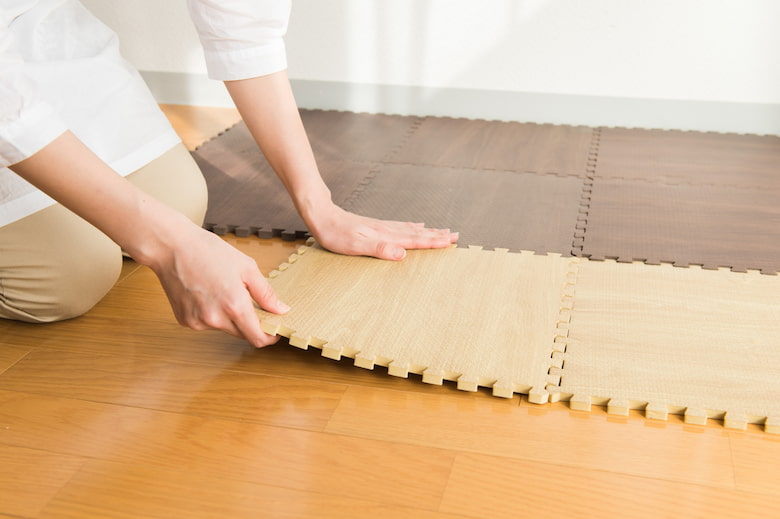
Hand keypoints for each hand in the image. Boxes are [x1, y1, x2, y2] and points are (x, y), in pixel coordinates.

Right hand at [150, 226, 288, 346]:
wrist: (172, 247)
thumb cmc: (208, 251)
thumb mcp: (247, 267)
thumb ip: (265, 293)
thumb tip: (281, 310)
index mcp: (234, 305)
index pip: (257, 338)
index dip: (269, 337)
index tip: (274, 330)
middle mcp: (215, 318)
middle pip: (242, 335)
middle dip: (251, 324)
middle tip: (250, 303)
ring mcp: (198, 321)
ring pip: (224, 328)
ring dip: (230, 317)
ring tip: (222, 290)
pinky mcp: (185, 321)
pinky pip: (206, 323)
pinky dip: (212, 314)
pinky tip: (206, 294)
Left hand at [307, 203, 458, 259]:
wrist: (321, 214)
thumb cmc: (334, 233)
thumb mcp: (355, 245)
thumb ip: (379, 249)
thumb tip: (403, 254)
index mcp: (385, 236)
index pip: (414, 240)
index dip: (433, 242)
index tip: (450, 242)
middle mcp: (386, 230)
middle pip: (418, 233)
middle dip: (437, 236)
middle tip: (456, 236)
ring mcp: (382, 227)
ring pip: (411, 229)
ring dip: (429, 231)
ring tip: (443, 231)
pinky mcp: (375, 225)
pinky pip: (401, 226)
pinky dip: (413, 227)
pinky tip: (417, 225)